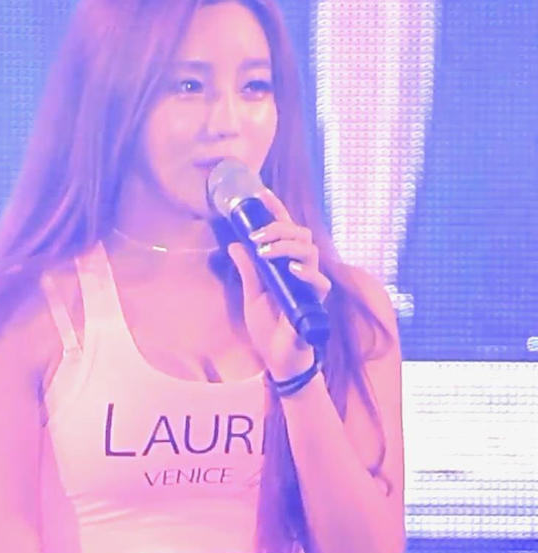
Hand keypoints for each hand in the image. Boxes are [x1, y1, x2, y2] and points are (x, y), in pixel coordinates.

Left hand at [226, 184, 330, 379]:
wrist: (278, 359)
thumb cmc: (268, 328)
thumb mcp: (252, 295)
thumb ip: (247, 270)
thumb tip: (234, 244)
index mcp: (285, 264)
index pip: (285, 230)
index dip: (276, 210)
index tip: (260, 194)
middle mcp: (301, 269)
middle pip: (300, 234)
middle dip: (278, 228)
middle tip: (256, 236)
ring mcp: (310, 284)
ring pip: (309, 250)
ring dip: (286, 246)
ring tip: (265, 252)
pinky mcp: (316, 302)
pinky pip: (318, 281)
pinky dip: (305, 272)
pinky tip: (291, 269)